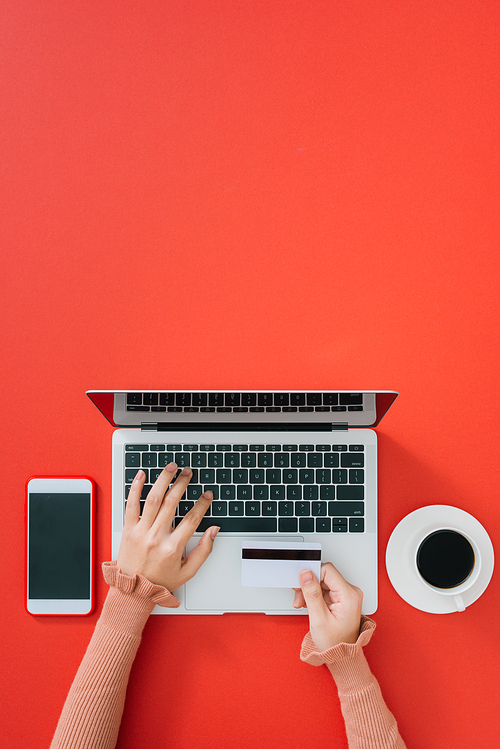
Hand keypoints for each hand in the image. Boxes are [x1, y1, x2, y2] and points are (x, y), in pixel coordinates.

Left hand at [117, 463, 218, 591]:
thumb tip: (213, 531)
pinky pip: (131, 504)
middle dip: (182, 484)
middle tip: (188, 473)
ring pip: (153, 499)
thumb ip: (204, 551)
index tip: (207, 495)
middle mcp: (156, 537)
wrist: (133, 590)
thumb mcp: (187, 571)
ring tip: (171, 468)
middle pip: (172, 503)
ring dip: (163, 480)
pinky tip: (142, 475)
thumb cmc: (159, 581)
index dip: (202, 505)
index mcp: (172, 547)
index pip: (191, 519)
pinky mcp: (128, 529)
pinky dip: (135, 488)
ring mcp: (141, 531)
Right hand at [292, 562, 362, 650]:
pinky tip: (309, 604)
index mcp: (349, 595)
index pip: (328, 570)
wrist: (341, 656)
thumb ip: (312, 593)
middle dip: (309, 585)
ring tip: (303, 603)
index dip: (311, 575)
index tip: (301, 583)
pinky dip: (315, 596)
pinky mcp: (342, 599)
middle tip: (300, 597)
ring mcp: (347, 596)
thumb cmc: (334, 643)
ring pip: (323, 582)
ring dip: (310, 591)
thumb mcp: (319, 618)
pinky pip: (325, 589)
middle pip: (324, 576)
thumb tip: (306, 574)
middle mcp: (351, 593)